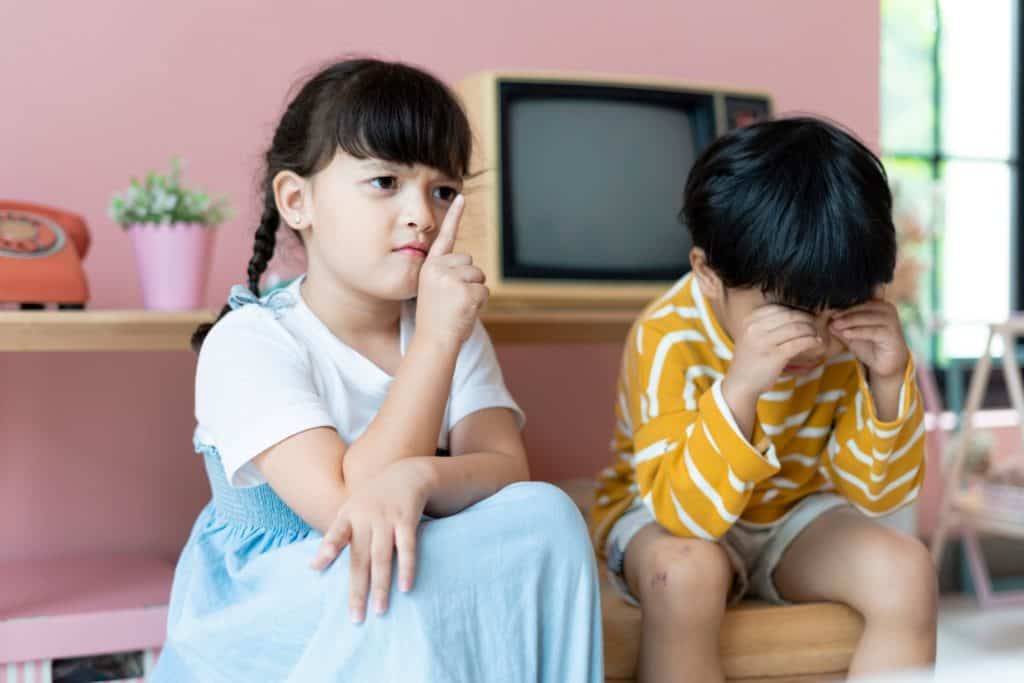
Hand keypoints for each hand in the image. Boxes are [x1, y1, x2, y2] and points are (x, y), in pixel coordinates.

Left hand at [310, 458, 433, 623]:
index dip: (328, 548)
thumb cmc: (372, 500)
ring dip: (381, 585)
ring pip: (382, 556)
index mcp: (348, 515)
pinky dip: (407, 567)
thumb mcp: (349, 511)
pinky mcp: (407, 520)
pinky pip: (407, 547)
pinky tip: (405, 587)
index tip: (318, 566)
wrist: (406, 474)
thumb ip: (334, 538)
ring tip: (379, 609)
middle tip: (356, 616)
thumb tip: (312, 567)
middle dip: (357, 588)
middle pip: (360, 557)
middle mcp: (366, 517)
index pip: (336, 533)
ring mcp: (387, 518)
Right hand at [415, 195, 488, 346]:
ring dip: (475, 293)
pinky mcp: (465, 291)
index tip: (461, 197)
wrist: (433, 341)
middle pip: (471, 263)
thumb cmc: (437, 319)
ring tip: (458, 307)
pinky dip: (480, 303)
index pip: (445, 237)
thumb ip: (448, 274)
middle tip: (454, 301)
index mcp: (430, 266)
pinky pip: (485, 292)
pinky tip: (464, 312)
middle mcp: (439, 268)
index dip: (454, 216)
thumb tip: (471, 268)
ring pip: (480, 277)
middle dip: (470, 281)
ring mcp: (452, 279)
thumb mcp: (435, 290)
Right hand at [724, 305, 824, 399]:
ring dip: (811, 330)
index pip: (778, 308)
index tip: (804, 317)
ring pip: (796, 328)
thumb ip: (766, 323)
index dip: (795, 310)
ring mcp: (763, 342)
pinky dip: (811, 341)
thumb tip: (794, 313)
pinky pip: (799, 343)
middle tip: (814, 325)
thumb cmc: (750, 359)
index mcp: (750, 320)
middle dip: (806, 319)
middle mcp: (754, 328)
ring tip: (816, 334)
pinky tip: (816, 342)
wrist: (741, 383)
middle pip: (789, 316)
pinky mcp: (774, 356)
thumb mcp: (751, 335)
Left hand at [829, 300, 908, 380]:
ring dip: (850, 321)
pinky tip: (846, 334)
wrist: (885, 363)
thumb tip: (828, 321)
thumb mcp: (851, 335)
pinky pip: (872, 330)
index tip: (831, 312)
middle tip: (832, 319)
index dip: (845, 306)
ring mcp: (891, 320)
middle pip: (863, 308)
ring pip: (867, 317)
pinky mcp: (892, 333)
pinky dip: (858, 331)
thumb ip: (841, 327)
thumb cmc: (869, 346)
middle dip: (846, 314)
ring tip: (836, 326)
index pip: (860, 302)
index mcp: (878, 305)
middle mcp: (887, 309)